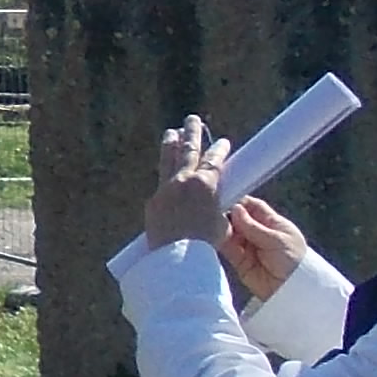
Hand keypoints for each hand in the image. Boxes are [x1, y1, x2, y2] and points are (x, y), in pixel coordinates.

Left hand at [142, 115, 229, 249]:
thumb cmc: (204, 244)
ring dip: (171, 144)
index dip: (219, 150)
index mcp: (204, 184)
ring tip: (172, 132)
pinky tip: (166, 174)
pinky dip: (165, 177)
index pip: (214, 160)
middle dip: (191, 133)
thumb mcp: (220, 223)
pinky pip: (161, 185)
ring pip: (167, 160)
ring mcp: (165, 190)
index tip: (223, 142)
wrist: (176, 257)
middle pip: (188, 150)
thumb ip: (217, 208)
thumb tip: (217, 206)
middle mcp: (183, 181)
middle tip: (192, 119)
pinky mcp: (153, 202)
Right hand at [218, 195, 309, 303]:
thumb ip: (253, 226)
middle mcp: (259, 233)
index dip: (240, 202)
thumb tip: (234, 209)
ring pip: (231, 233)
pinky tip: (213, 235)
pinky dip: (220, 242)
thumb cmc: (293, 260)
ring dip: (222, 228)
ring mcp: (248, 247)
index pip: (253, 207)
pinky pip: (227, 248)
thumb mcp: (276, 239)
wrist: (293, 290)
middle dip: (228, 215)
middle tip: (215, 211)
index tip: (226, 198)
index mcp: (273, 223)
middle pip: (239, 218)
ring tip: (212, 223)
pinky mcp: (240, 261)